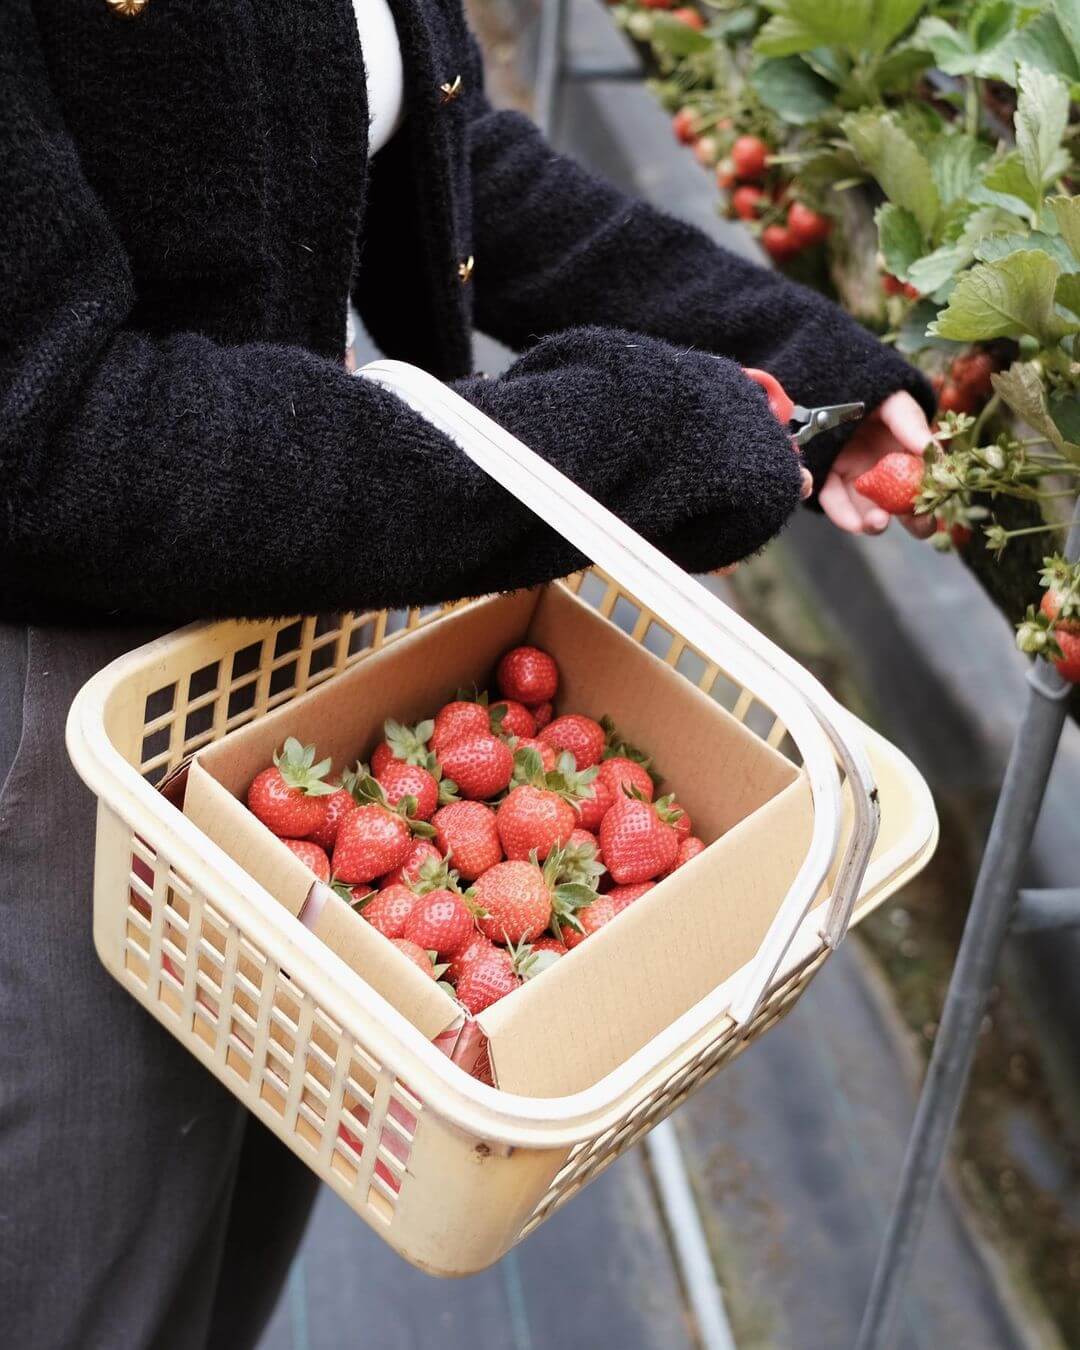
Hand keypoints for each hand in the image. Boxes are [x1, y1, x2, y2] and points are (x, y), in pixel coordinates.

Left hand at [818, 391, 934, 538]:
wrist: (836, 384)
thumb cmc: (875, 395)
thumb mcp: (898, 405)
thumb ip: (913, 427)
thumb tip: (935, 455)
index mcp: (907, 460)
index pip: (924, 492)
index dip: (931, 506)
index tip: (933, 511)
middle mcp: (884, 475)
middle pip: (900, 509)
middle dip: (911, 523)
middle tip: (916, 525)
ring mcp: (855, 478)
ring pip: (865, 513)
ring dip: (873, 524)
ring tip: (878, 522)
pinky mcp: (828, 477)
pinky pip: (834, 501)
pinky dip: (843, 515)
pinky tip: (854, 523)